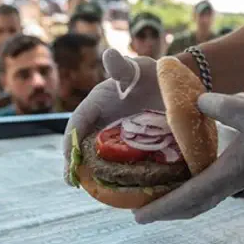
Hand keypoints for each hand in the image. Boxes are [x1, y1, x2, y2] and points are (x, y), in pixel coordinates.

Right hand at [63, 49, 163, 184]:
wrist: (175, 85)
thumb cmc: (152, 73)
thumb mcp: (136, 68)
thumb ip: (121, 66)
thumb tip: (110, 54)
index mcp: (97, 102)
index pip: (77, 122)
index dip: (70, 139)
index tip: (68, 157)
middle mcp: (102, 120)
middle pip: (82, 142)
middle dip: (74, 161)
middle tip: (72, 180)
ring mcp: (115, 134)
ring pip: (98, 154)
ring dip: (91, 170)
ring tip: (89, 188)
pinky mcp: (130, 144)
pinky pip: (117, 160)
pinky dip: (113, 172)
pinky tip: (114, 187)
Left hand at [134, 93, 243, 222]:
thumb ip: (227, 106)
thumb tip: (197, 100)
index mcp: (228, 172)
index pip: (190, 196)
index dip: (163, 207)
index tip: (139, 216)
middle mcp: (227, 182)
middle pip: (190, 206)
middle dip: (163, 211)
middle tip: (136, 213)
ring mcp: (231, 180)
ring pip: (197, 201)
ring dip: (174, 204)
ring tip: (149, 200)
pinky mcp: (234, 173)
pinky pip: (204, 190)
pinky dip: (186, 193)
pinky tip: (175, 181)